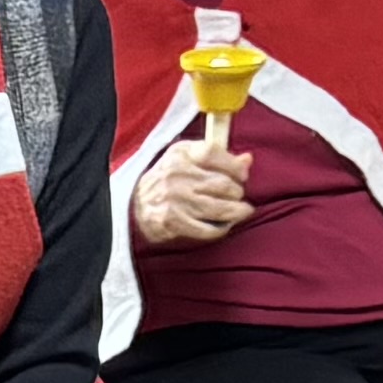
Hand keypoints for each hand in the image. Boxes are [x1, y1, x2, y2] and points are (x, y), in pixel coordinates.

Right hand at [133, 120, 253, 247]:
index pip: (214, 153)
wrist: (134, 206)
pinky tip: (224, 225)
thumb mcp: (187, 159)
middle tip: (238, 197)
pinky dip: (221, 229)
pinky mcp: (173, 222)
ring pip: (220, 208)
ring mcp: (174, 200)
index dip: (234, 166)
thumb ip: (218, 158)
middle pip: (223, 184)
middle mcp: (176, 175)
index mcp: (180, 155)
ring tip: (242, 211)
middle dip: (237, 192)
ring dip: (237, 212)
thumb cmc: (167, 180)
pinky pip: (208, 229)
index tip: (242, 176)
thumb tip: (248, 160)